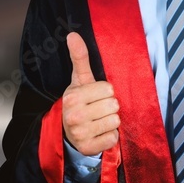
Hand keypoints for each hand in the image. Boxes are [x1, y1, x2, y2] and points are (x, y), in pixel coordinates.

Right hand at [61, 32, 118, 155]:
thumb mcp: (80, 80)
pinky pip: (113, 138)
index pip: (109, 89)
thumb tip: (73, 34)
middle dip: (109, 107)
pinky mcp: (88, 148)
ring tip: (98, 121)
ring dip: (111, 122)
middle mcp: (73, 116)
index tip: (95, 96)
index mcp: (72, 96)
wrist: (68, 132)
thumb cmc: (79, 102)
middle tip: (98, 110)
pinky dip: (110, 137)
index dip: (105, 92)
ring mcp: (80, 134)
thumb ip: (79, 58)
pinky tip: (99, 134)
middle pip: (114, 105)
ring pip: (115, 121)